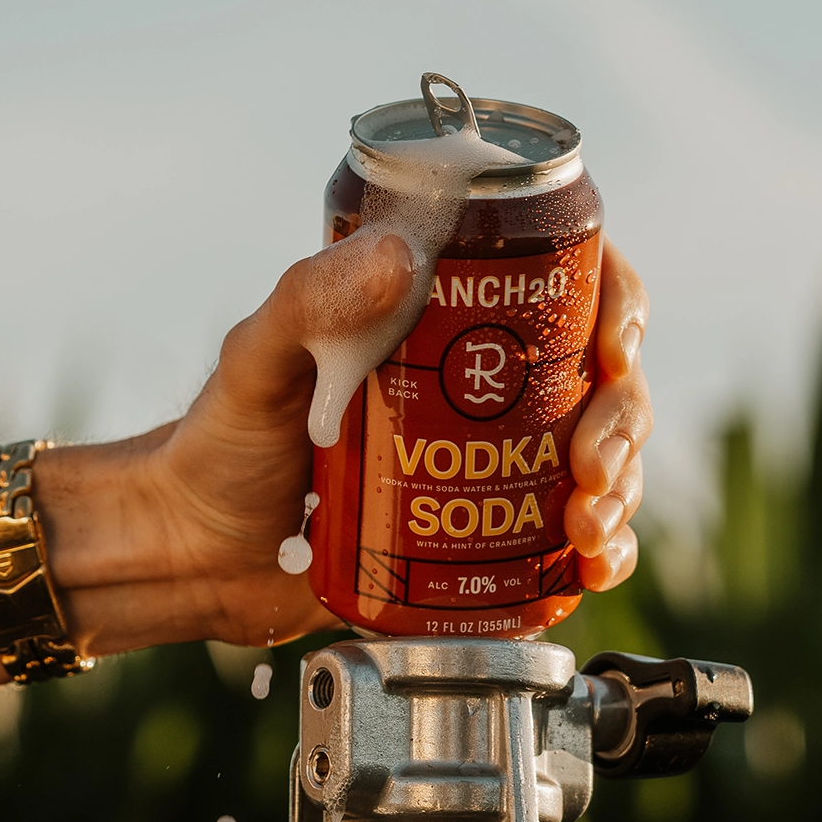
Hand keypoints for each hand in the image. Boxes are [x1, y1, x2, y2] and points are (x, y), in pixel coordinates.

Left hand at [48, 233, 649, 652]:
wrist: (200, 552)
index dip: (613, 302)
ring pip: (597, 453)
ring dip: (619, 486)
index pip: (559, 280)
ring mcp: (487, 460)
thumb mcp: (258, 361)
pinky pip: (566, 535)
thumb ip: (307, 302)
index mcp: (438, 317)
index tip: (615, 349)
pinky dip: (598, 549)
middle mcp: (477, 381)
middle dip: (621, 416)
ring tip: (585, 524)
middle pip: (596, 375)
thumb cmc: (221, 442)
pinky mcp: (483, 531)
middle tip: (589, 466)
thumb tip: (397, 255)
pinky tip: (591, 566)